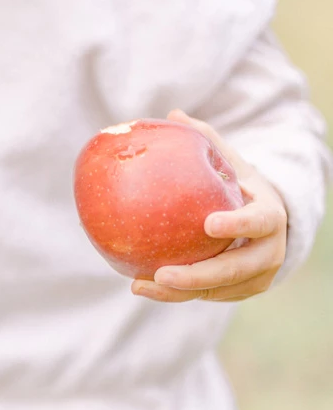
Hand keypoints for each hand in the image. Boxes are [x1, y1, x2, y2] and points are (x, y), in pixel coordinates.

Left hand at [131, 109, 287, 303]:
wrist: (267, 221)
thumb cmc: (240, 185)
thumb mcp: (231, 161)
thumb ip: (206, 140)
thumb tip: (173, 113)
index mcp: (271, 215)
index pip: (258, 221)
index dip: (237, 224)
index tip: (208, 224)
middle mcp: (270, 251)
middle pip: (235, 269)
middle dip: (198, 275)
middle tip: (162, 274)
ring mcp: (258, 276)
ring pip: (217, 290)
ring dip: (179, 293)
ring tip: (139, 285)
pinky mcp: (241, 291)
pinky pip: (208, 295)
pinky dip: (178, 295)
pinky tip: (142, 285)